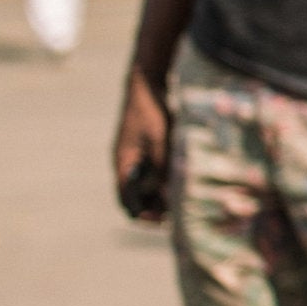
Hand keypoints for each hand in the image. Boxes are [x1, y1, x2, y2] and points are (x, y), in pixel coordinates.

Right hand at [114, 67, 170, 221]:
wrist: (146, 84)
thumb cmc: (152, 112)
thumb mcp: (161, 143)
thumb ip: (163, 171)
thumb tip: (171, 199)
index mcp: (123, 165)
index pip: (128, 203)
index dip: (145, 216)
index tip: (165, 221)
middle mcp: (126, 164)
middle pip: (137, 198)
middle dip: (155, 208)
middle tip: (179, 213)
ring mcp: (134, 156)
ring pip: (145, 186)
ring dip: (160, 195)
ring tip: (183, 199)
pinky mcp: (143, 149)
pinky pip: (151, 173)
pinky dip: (163, 180)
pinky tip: (181, 179)